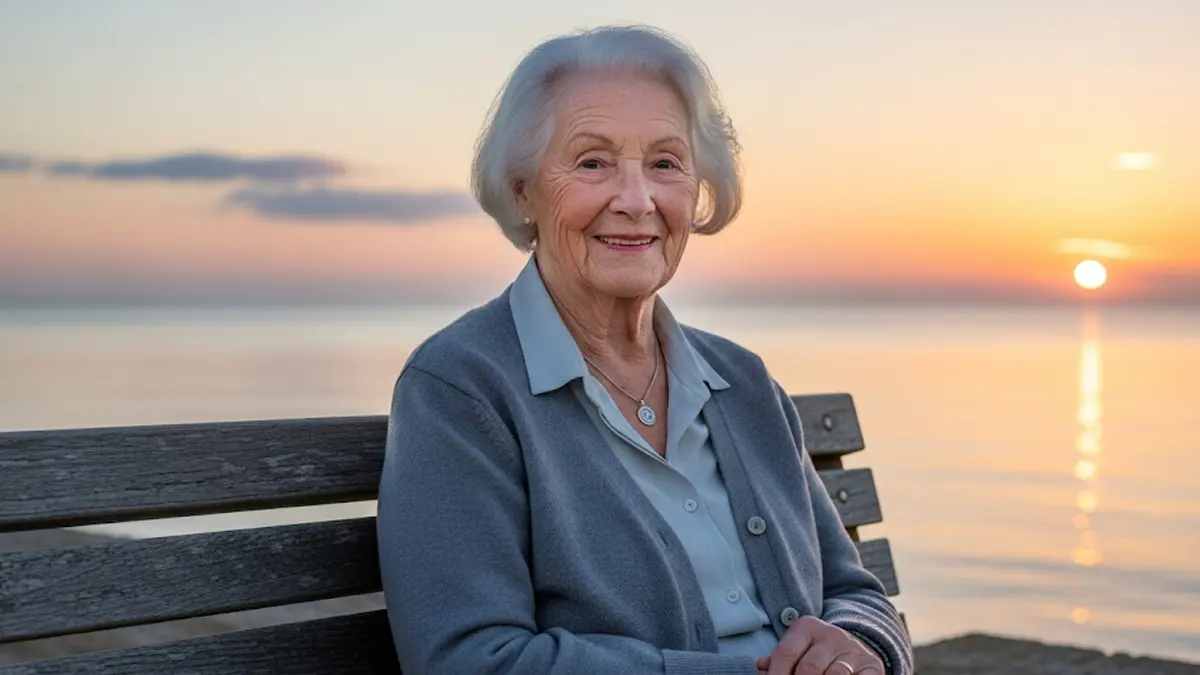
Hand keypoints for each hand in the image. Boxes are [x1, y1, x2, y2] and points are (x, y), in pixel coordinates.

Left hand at [755, 616, 883, 674]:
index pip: (786, 653)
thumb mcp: (797, 648)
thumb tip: (761, 668)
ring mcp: (853, 650)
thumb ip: (779, 659)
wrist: (855, 645)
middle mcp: (832, 635)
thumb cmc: (815, 651)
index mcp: (807, 627)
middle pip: (809, 667)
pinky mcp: (872, 665)